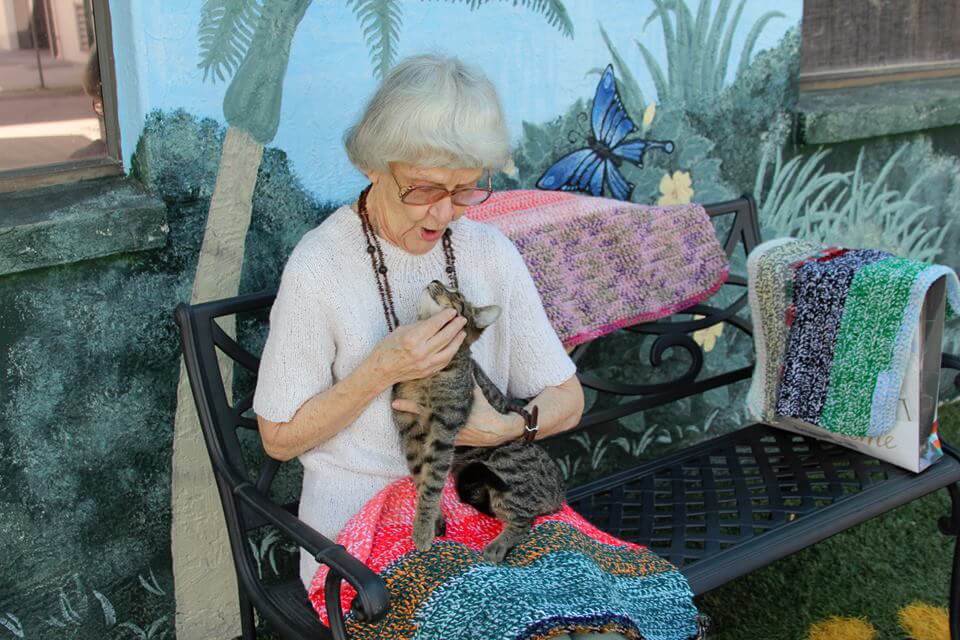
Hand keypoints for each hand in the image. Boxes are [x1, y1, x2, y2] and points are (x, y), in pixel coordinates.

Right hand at [369, 308, 466, 384]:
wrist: (380, 370)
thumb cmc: (387, 349)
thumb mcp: (400, 331)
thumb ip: (419, 326)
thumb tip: (435, 321)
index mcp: (412, 339)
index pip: (435, 324)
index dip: (445, 316)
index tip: (452, 311)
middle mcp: (421, 352)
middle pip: (445, 336)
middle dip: (455, 326)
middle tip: (461, 319)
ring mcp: (426, 364)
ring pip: (449, 350)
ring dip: (457, 340)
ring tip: (462, 332)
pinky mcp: (428, 371)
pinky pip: (445, 361)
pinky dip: (451, 352)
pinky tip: (454, 345)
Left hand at [391, 384, 522, 447]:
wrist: (496, 431)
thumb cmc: (485, 411)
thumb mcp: (476, 393)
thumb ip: (467, 380)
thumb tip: (464, 363)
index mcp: (447, 412)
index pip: (425, 409)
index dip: (410, 406)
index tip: (396, 402)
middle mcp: (444, 424)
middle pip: (422, 418)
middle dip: (409, 410)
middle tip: (393, 404)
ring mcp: (448, 434)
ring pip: (429, 427)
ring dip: (417, 419)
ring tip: (403, 411)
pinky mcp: (453, 440)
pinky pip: (439, 434)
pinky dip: (431, 430)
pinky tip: (422, 428)